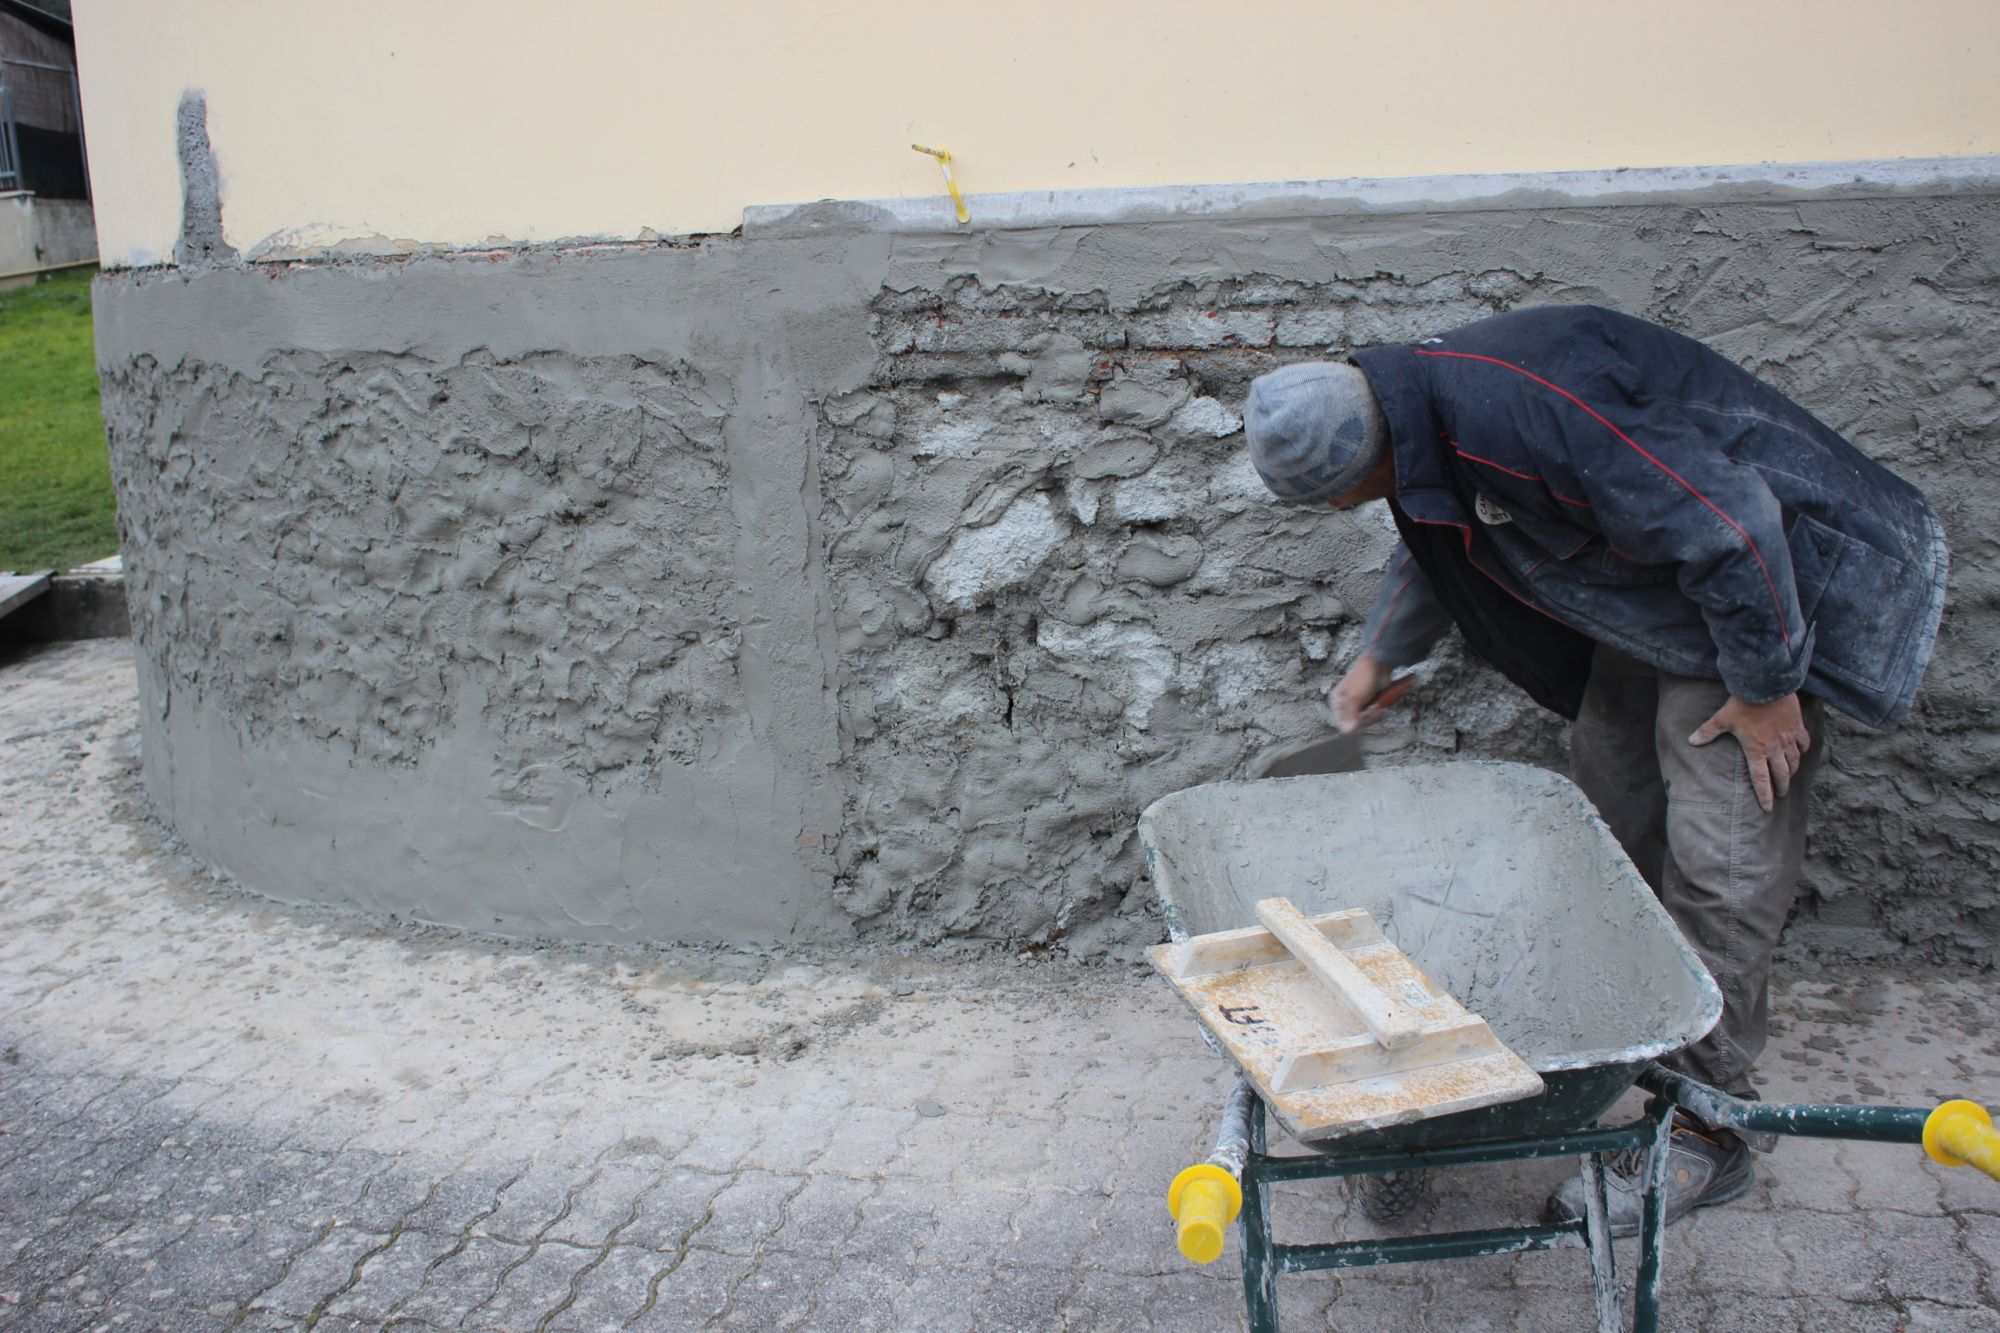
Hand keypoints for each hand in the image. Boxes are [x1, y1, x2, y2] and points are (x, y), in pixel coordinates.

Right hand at [1328, 654, 1410, 732]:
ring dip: (1373, 715)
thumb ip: (1351, 715)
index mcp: (1337, 702)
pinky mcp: (1369, 704)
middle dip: (1366, 718)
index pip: (1342, 723)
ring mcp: (1358, 705)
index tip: (1363, 716)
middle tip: (1373, 709)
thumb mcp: (1354, 698)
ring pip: (1365, 721)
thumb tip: (1348, 731)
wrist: (1379, 666)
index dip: (1354, 723)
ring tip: (1377, 706)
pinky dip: (1377, 713)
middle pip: (1355, 723)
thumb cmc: (1363, 678)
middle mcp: (1345, 705)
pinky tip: (1380, 706)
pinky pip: (1372, 716)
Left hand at [1688, 693, 1811, 813]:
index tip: (1768, 808)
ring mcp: (1788, 738)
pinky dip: (1803, 750)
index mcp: (1756, 750)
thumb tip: (1691, 741)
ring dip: (1792, 771)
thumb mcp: (1722, 718)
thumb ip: (1708, 731)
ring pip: (1794, 761)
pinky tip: (1801, 752)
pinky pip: (1804, 743)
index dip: (1764, 795)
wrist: (1766, 685)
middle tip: (1781, 795)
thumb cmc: (1742, 704)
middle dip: (1781, 787)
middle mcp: (1775, 748)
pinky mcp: (1797, 727)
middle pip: (1781, 774)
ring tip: (1790, 777)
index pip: (1761, 779)